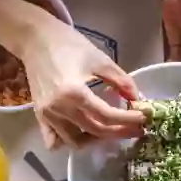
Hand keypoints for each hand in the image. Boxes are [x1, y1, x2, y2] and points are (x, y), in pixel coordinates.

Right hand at [17, 12, 144, 149]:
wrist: (35, 38)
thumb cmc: (68, 44)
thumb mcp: (100, 59)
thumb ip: (121, 81)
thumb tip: (138, 100)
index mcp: (74, 92)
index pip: (107, 116)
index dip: (130, 119)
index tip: (145, 117)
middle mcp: (59, 108)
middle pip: (96, 131)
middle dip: (120, 131)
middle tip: (137, 127)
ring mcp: (47, 115)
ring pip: (76, 142)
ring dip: (97, 140)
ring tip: (111, 129)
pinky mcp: (39, 116)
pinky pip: (54, 141)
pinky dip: (69, 142)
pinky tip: (84, 132)